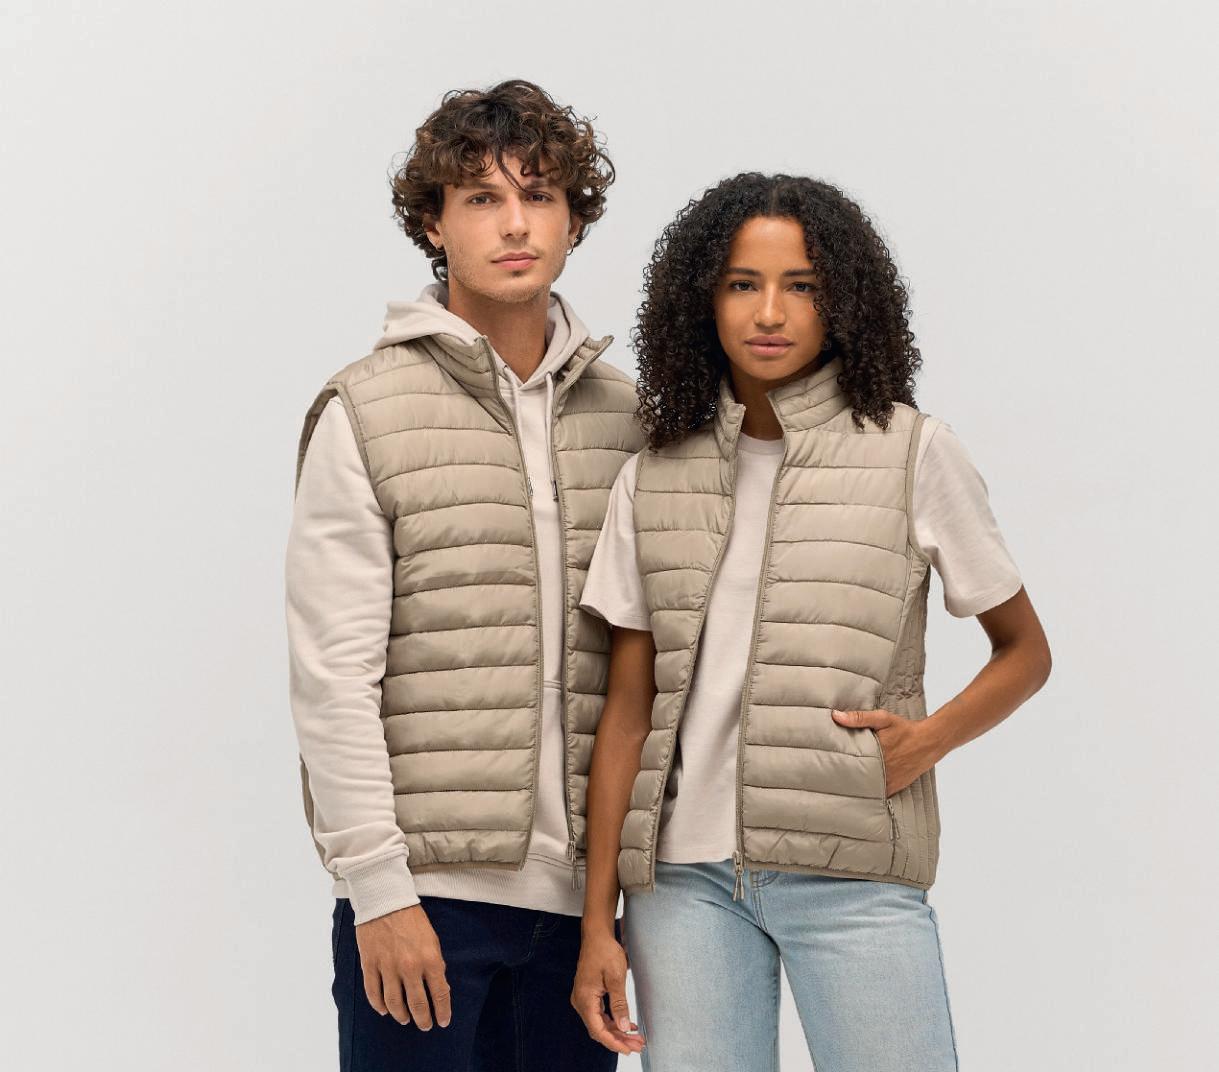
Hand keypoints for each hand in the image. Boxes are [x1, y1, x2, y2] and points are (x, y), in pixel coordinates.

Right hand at [355, 904, 450, 1029]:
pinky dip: (379, 1006)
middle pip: (417, 1005)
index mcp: (429, 959)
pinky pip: (374, 993)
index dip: (442, 1012)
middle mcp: (410, 967)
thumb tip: (437, 987)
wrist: (385, 899)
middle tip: (425, 1026)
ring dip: (401, 1016)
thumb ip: (435, 964)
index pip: (439, 994)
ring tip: (405, 1019)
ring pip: (394, 1004)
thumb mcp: (432, 939)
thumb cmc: (412, 918)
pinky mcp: (370, 964)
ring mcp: (388, 967)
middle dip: (423, 1019)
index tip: (443, 1022)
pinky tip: (384, 1010)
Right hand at [570, 929, 644, 1055]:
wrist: (597, 934)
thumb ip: (619, 1004)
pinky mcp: (589, 994)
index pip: (598, 1030)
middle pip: (599, 1029)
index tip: (629, 1049)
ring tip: (636, 1037)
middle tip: (638, 1045)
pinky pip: (600, 1014)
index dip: (614, 1043)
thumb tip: (624, 1026)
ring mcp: (584, 998)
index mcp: (585, 999)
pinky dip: (613, 1021)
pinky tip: (627, 1024)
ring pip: (600, 1023)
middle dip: (619, 1039)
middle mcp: (581, 1001)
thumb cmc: (605, 951)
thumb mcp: (616, 978)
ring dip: (617, 1031)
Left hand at [831, 708, 939, 796]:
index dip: (835, 766)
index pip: (849, 763)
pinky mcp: (895, 787)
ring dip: (855, 788)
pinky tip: (859, 795)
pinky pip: (879, 794)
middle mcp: (881, 769)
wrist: (929, 741)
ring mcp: (889, 780)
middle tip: (826, 780)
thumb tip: (835, 716)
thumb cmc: (904, 729)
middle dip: (842, 779)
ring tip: (839, 789)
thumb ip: (859, 718)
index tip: (822, 768)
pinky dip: (870, 794)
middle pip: (856, 777)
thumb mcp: (882, 718)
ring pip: (866, 789)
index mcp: (875, 753)